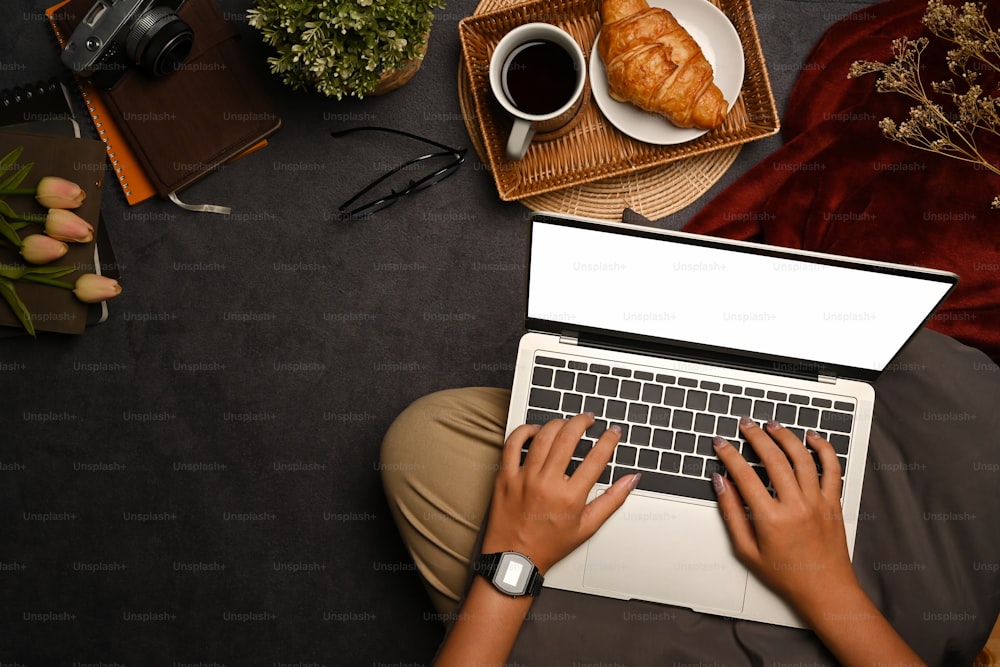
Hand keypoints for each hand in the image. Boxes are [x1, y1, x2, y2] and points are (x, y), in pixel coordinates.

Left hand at [481, 413, 639, 573]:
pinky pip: (512, 445)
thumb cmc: (549, 545)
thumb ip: (612, 500)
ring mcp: (523, 479)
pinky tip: (535, 431)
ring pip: (542, 437)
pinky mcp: (505, 477)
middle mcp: (546, 484)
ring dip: (557, 423)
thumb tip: (632, 480)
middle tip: (589, 419)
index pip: (596, 458)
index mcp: (569, 498)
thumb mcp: (587, 527)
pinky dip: (524, 432)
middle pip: (568, 439)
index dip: (609, 440)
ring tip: (566, 423)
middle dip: (582, 422)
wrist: (514, 558)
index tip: (613, 432)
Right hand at [711, 418, 859, 615]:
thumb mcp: (747, 550)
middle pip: (774, 458)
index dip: (729, 455)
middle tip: (745, 424)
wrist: (825, 590)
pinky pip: (832, 468)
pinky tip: (813, 438)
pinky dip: (824, 449)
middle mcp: (796, 506)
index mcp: (771, 519)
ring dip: (786, 436)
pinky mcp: (834, 502)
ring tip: (772, 425)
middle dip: (756, 436)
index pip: (744, 475)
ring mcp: (818, 502)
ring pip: (802, 457)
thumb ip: (732, 513)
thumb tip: (721, 484)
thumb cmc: (787, 574)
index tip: (721, 443)